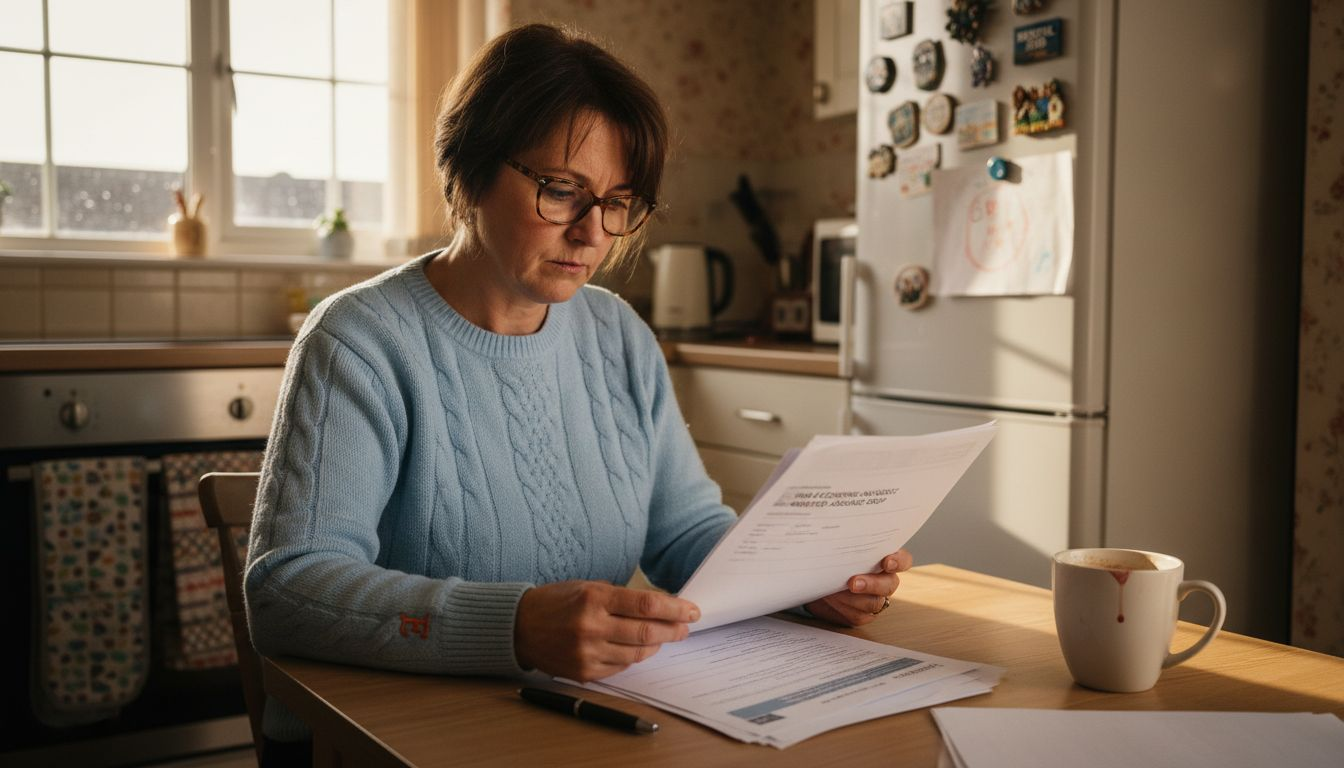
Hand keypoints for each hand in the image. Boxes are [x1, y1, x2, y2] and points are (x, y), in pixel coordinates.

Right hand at [514, 580, 699, 681]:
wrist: (519, 627)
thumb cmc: (557, 602)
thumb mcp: (587, 587)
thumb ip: (621, 598)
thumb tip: (661, 607)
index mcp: (594, 598)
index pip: (646, 605)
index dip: (675, 608)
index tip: (692, 610)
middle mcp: (591, 626)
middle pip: (647, 632)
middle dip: (673, 630)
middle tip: (685, 627)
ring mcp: (587, 653)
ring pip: (637, 654)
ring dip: (656, 646)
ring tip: (664, 637)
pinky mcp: (584, 672)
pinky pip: (621, 668)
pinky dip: (633, 658)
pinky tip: (637, 649)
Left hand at [804, 550, 913, 626]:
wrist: (815, 580)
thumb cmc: (830, 558)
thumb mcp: (837, 547)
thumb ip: (846, 544)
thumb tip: (838, 538)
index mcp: (884, 559)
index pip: (903, 560)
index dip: (898, 562)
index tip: (887, 562)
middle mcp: (884, 580)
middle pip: (889, 585)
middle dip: (871, 584)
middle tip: (853, 583)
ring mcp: (875, 599)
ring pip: (874, 603)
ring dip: (853, 599)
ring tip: (834, 592)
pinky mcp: (862, 614)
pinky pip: (859, 616)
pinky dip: (844, 608)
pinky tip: (832, 601)